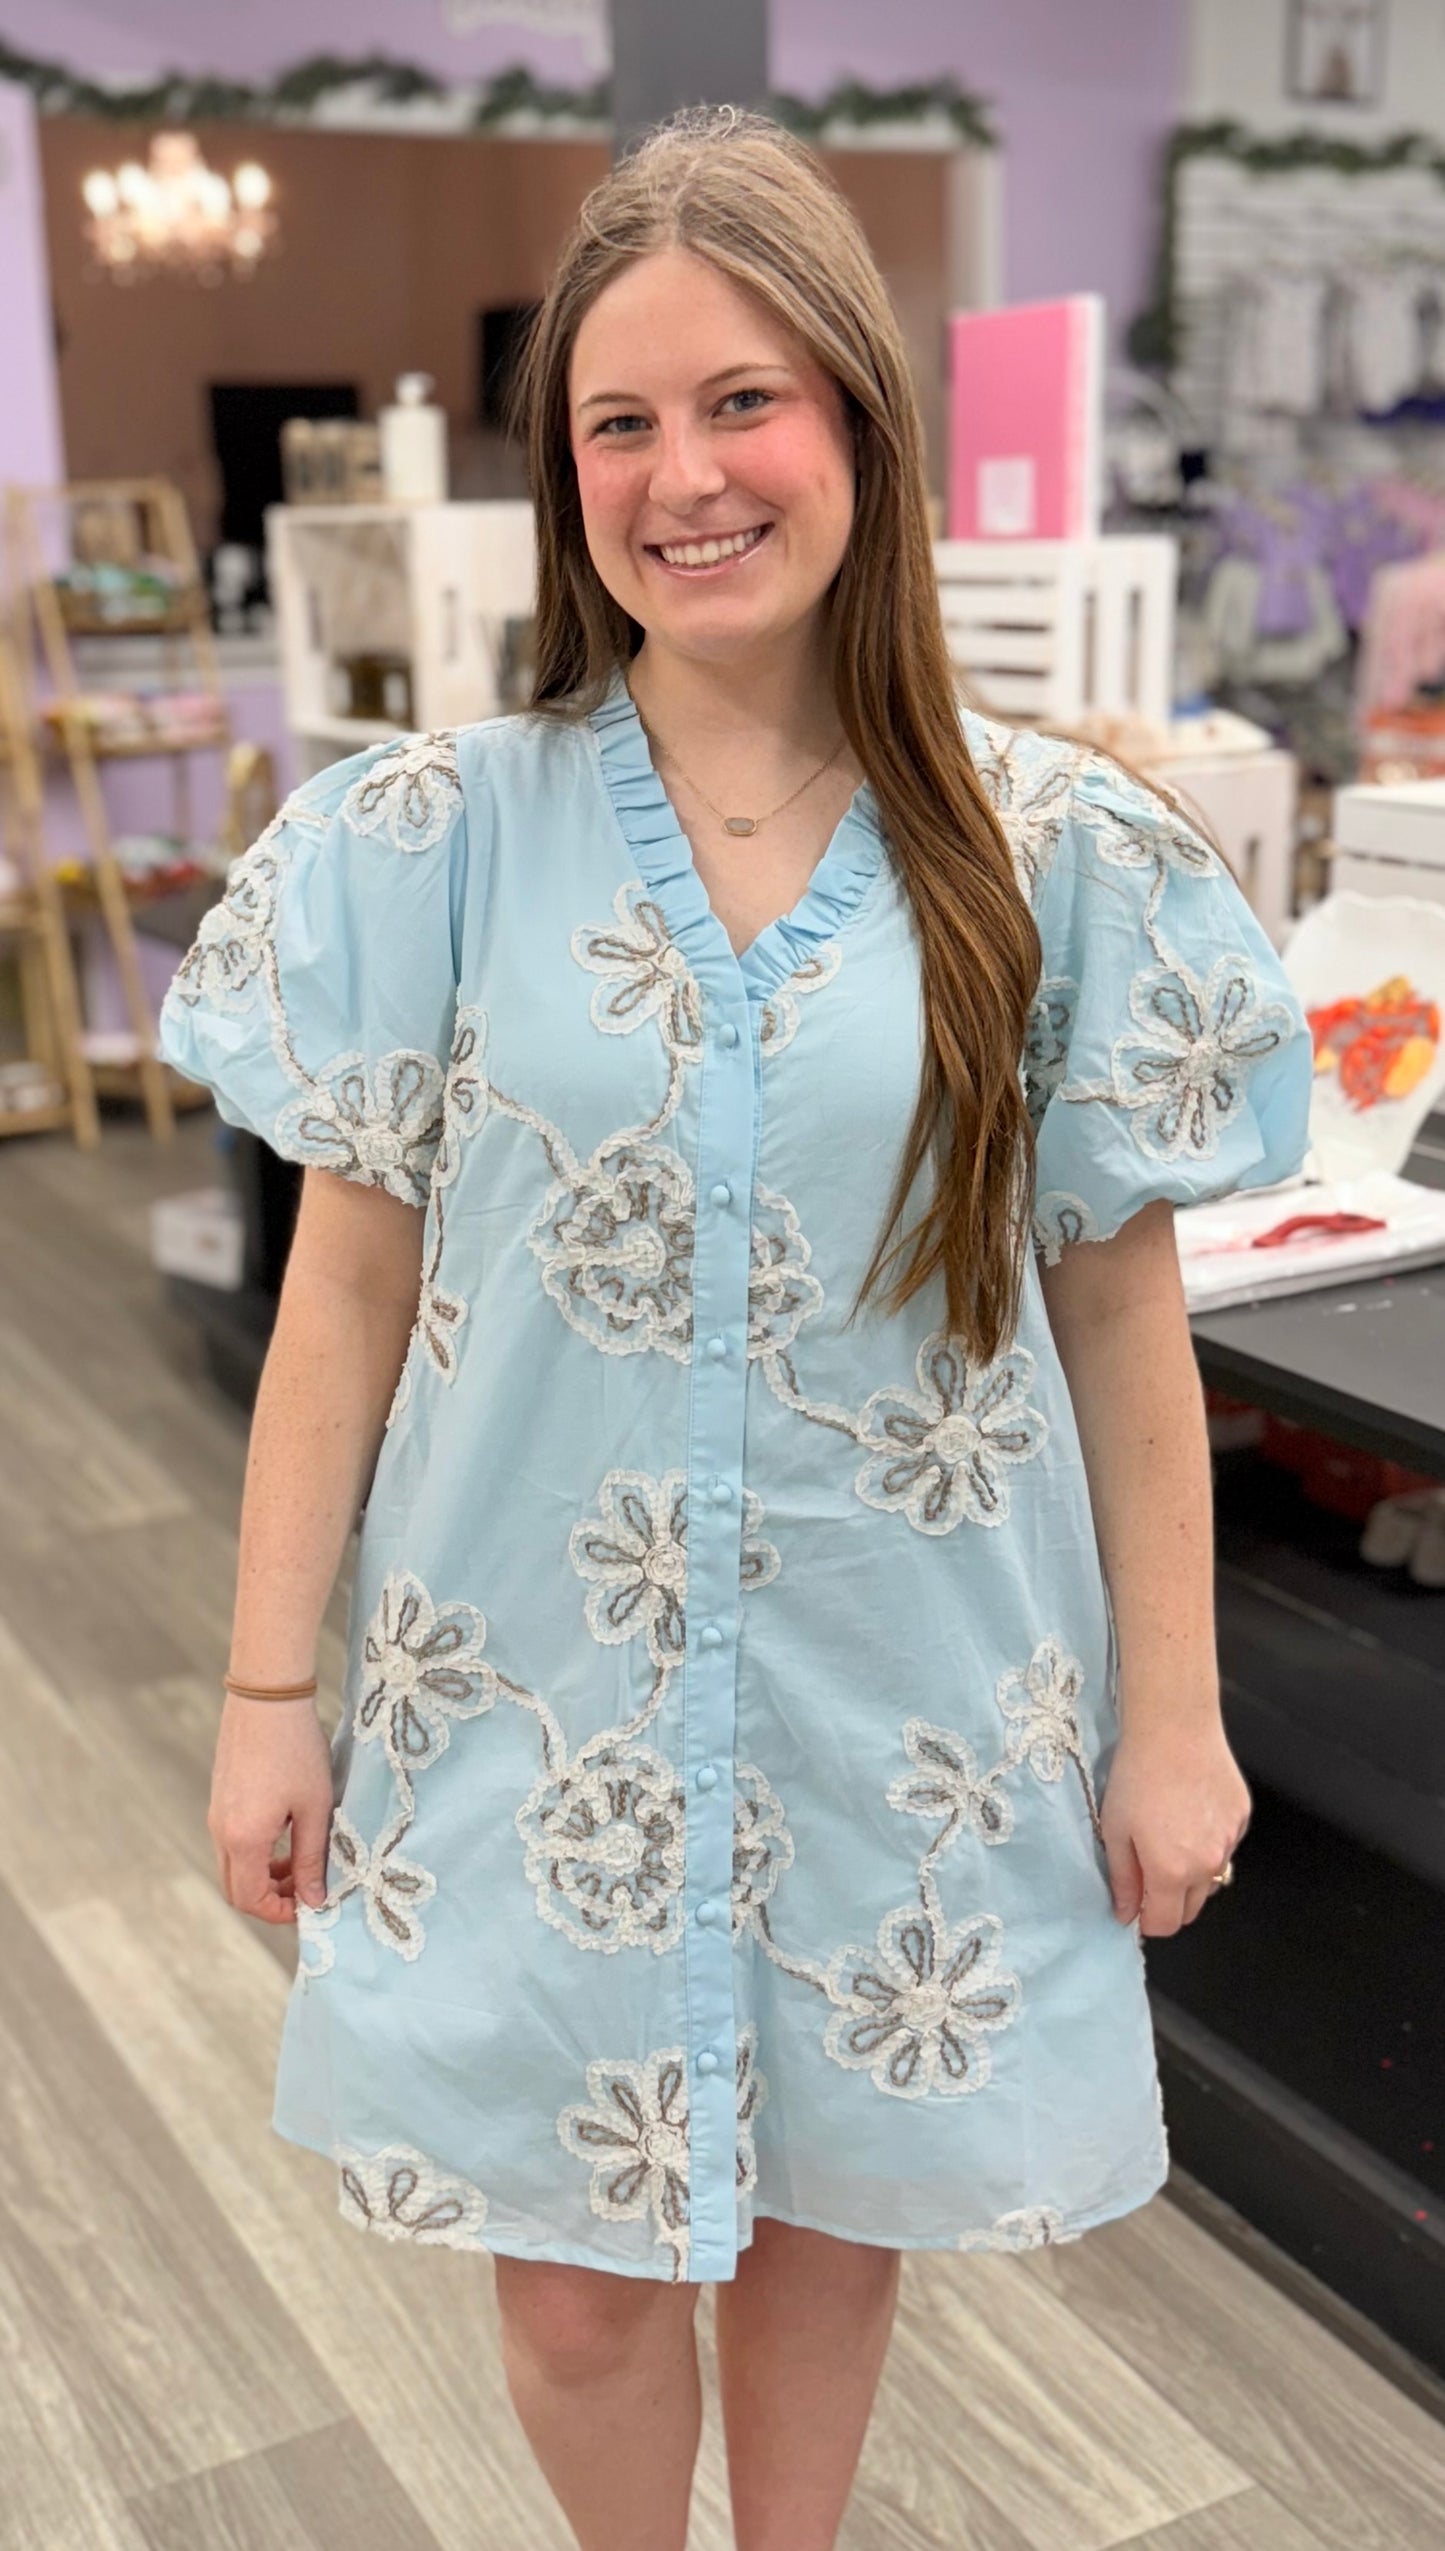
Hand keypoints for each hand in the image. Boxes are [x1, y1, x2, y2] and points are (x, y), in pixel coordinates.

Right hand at [208, 1692, 335, 1924]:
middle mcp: (221, 1831)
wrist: (266, 1697)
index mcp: (243, 1839)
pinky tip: (286, 1834)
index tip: (309, 1907)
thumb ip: (311, 1859)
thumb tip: (314, 1901)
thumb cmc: (297, 1749)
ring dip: (264, 1875)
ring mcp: (216, 1814)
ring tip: (300, 1862)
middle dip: (270, 1899)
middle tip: (305, 1890)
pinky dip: (256, 1853)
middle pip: (237, 1888)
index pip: (250, 1899)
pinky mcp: (220, 1798)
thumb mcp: (314, 1808)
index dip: (279, 1913)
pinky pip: (232, 1842)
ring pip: (234, 1865)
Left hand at [1097, 1713, 1250, 1936]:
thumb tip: (1126, 1913)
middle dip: (1170, 1901)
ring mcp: (1230, 1841)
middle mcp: (1207, 1864)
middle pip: (1192, 1908)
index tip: (1137, 1905)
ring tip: (1170, 1833)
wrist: (1174, 1727)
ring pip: (1210, 1876)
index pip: (1167, 1924)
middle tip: (1149, 1870)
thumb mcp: (1114, 1829)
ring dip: (1191, 1871)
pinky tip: (1191, 1811)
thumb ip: (1123, 1878)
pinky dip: (1209, 1841)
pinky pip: (1225, 1845)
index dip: (1148, 1921)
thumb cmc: (1137, 1775)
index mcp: (1172, 1872)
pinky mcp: (1242, 1818)